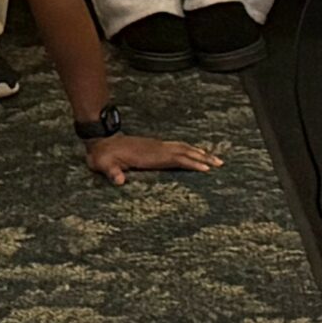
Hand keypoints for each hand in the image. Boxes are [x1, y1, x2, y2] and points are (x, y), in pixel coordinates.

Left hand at [83, 133, 224, 185]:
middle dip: (203, 157)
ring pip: (183, 147)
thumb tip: (119, 181)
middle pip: (185, 151)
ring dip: (200, 152)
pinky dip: (190, 150)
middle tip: (220, 164)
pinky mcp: (156, 146)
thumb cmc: (104, 157)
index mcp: (148, 156)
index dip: (189, 163)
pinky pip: (178, 147)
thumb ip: (112, 173)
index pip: (174, 159)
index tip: (205, 168)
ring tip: (215, 159)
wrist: (101, 141)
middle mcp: (156, 148)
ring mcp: (157, 146)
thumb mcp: (104, 166)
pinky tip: (196, 153)